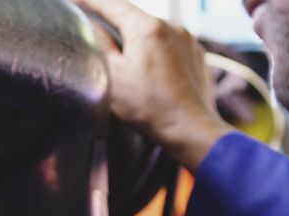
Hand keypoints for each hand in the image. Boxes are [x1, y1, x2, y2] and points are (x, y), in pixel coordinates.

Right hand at [78, 0, 233, 169]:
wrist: (191, 129)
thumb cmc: (150, 107)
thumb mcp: (113, 77)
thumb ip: (101, 46)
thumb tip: (95, 27)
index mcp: (146, 28)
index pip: (112, 4)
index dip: (91, 0)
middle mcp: (171, 26)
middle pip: (135, 19)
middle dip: (118, 26)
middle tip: (101, 38)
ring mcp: (188, 40)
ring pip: (154, 34)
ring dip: (140, 43)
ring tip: (132, 68)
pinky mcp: (197, 55)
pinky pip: (171, 47)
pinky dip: (158, 55)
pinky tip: (154, 76)